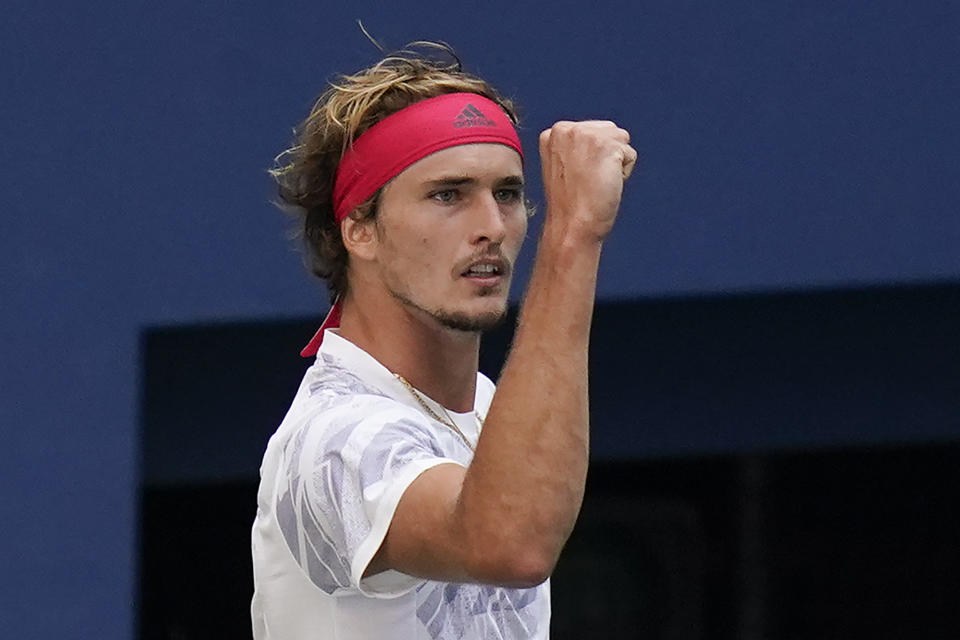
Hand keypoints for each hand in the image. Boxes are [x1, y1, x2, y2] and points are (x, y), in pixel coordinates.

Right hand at [539, 120, 636, 241]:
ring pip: (621, 140)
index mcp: (553, 133)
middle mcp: (567, 129)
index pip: (591, 130)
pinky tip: (605, 184)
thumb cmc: (570, 204)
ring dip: (615, 163)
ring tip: (595, 182)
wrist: (572, 225)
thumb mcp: (563, 166)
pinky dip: (624, 173)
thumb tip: (597, 141)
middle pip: (608, 131)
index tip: (577, 177)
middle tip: (588, 181)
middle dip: (606, 155)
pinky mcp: (607, 145)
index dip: (592, 156)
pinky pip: (630, 154)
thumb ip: (575, 146)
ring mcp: (587, 135)